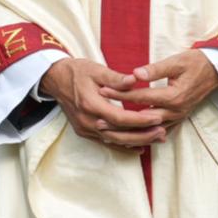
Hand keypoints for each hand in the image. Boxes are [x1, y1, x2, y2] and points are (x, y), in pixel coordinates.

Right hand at [40, 56, 168, 149]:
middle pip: (119, 134)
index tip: (158, 118)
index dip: (140, 120)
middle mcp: (87, 120)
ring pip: (114, 140)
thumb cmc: (77, 72)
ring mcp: (84, 128)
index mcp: (90, 104)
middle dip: (143, 135)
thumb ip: (116, 78)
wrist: (55, 79)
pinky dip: (123, 146)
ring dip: (136, 141)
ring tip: (157, 139)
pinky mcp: (84, 131)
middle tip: (163, 132)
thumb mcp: (96, 70)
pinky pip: (106, 142)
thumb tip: (135, 80)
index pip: (120, 118)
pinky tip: (139, 147)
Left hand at [106, 50, 217, 126]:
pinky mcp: (179, 119)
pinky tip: (127, 139)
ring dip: (129, 132)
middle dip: (120, 120)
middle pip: (142, 119)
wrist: (217, 71)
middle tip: (98, 121)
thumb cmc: (195, 62)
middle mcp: (175, 111)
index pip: (140, 97)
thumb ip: (155, 69)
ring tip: (107, 133)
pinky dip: (142, 136)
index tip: (102, 91)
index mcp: (173, 96)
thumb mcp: (176, 61)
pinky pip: (158, 132)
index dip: (120, 94)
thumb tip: (135, 74)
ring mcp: (178, 117)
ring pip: (149, 130)